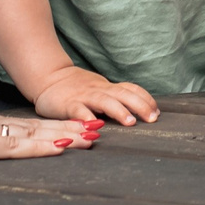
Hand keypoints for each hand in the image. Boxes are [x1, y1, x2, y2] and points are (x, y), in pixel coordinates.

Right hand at [0, 92, 98, 164]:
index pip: (16, 128)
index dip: (44, 128)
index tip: (69, 129)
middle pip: (32, 129)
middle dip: (65, 129)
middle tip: (97, 129)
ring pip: (32, 136)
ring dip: (64, 136)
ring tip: (93, 136)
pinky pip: (16, 148)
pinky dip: (42, 148)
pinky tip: (63, 146)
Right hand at [33, 65, 160, 125]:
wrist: (47, 77)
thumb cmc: (76, 88)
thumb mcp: (98, 89)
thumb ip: (113, 98)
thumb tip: (137, 110)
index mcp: (107, 87)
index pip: (130, 89)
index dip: (145, 99)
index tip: (157, 111)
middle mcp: (98, 90)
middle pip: (123, 94)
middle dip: (140, 105)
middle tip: (152, 119)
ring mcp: (84, 96)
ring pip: (104, 101)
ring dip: (119, 111)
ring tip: (130, 122)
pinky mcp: (68, 104)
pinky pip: (78, 110)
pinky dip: (87, 117)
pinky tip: (94, 126)